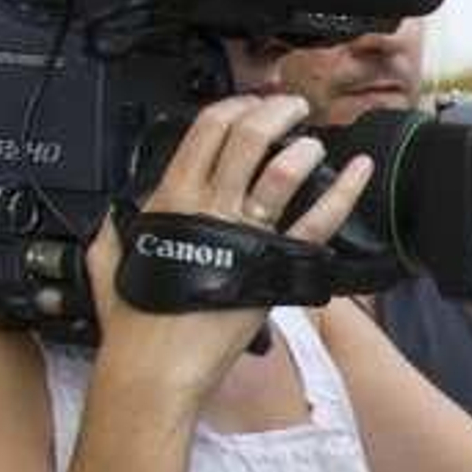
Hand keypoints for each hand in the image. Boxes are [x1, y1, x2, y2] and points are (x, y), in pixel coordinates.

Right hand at [86, 93, 373, 403]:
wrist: (156, 367)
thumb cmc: (137, 324)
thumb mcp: (111, 264)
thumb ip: (115, 235)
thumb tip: (114, 223)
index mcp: (170, 200)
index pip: (206, 131)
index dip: (235, 107)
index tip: (251, 104)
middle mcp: (208, 207)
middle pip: (247, 138)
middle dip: (275, 111)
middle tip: (292, 106)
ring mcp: (244, 233)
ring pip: (280, 170)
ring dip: (304, 145)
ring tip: (316, 138)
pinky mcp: (274, 265)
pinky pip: (316, 221)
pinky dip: (343, 192)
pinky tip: (359, 171)